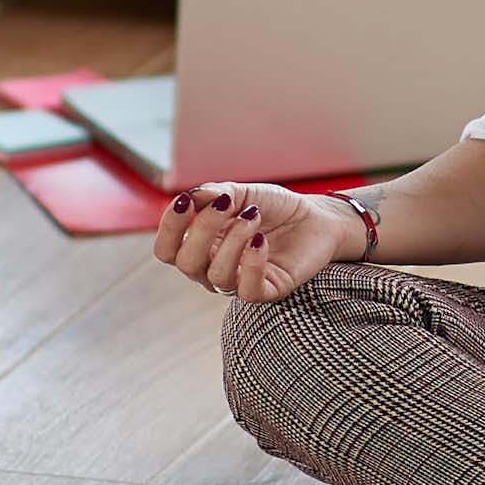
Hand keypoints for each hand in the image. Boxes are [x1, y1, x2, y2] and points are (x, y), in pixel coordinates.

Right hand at [152, 182, 360, 303]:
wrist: (317, 217)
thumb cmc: (274, 207)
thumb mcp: (243, 194)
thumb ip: (216, 193)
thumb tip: (190, 197)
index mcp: (200, 247)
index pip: (167, 250)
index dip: (169, 228)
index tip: (186, 201)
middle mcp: (213, 269)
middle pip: (186, 262)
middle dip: (203, 229)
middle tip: (228, 203)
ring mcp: (238, 282)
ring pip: (216, 276)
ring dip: (233, 241)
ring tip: (254, 216)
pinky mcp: (266, 291)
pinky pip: (247, 290)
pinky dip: (251, 263)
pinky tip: (261, 240)